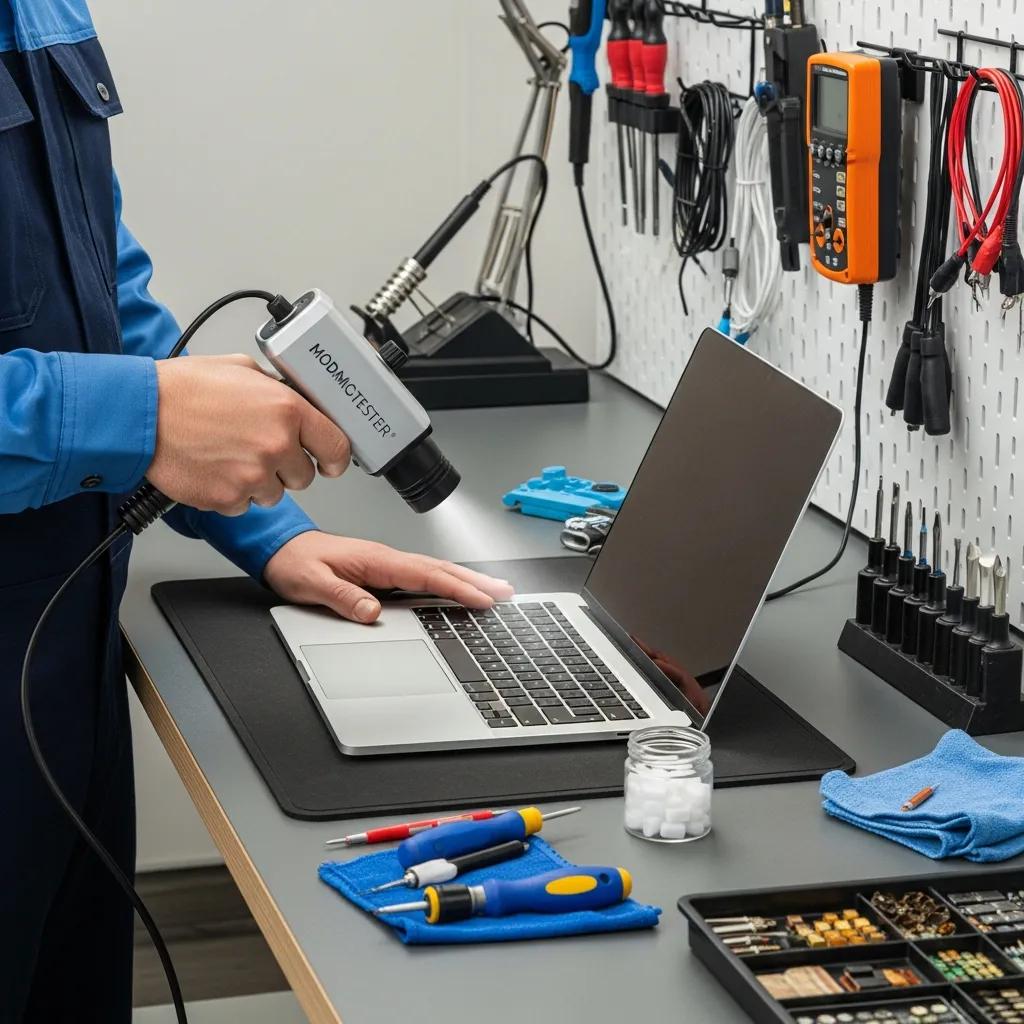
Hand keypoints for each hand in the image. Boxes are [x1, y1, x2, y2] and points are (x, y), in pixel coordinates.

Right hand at [149, 354, 350, 515]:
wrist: (139, 414)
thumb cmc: (182, 389)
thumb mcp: (241, 368)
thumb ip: (276, 389)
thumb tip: (295, 400)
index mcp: (287, 410)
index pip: (336, 447)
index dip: (335, 458)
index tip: (331, 463)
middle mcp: (276, 444)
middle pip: (305, 476)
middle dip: (287, 467)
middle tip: (259, 450)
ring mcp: (253, 475)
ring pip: (275, 494)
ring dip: (259, 481)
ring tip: (230, 456)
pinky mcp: (229, 498)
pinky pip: (244, 505)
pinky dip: (232, 493)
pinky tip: (214, 469)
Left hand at [264, 532, 515, 622]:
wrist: (281, 548)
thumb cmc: (296, 563)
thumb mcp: (313, 584)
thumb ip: (343, 598)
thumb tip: (373, 613)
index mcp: (376, 560)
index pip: (426, 574)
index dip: (457, 587)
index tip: (482, 598)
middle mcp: (387, 559)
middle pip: (440, 569)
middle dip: (475, 581)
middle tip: (505, 592)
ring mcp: (388, 565)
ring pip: (435, 572)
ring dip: (466, 580)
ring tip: (493, 590)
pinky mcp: (384, 572)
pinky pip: (423, 577)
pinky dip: (447, 582)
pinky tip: (457, 590)